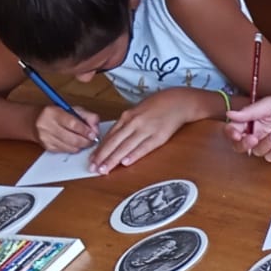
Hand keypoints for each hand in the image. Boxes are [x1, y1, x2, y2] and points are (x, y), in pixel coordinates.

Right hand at [33, 105, 100, 153]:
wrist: (33, 121)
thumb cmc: (56, 114)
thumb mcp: (71, 109)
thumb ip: (87, 116)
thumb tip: (96, 129)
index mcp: (52, 112)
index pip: (72, 124)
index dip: (85, 131)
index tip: (94, 134)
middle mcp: (46, 125)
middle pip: (73, 138)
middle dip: (86, 141)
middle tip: (92, 140)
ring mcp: (46, 138)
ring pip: (71, 147)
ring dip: (81, 146)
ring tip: (84, 140)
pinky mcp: (47, 147)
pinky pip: (66, 151)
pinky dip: (74, 148)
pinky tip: (74, 143)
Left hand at [91, 89, 206, 172]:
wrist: (178, 101)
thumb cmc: (158, 106)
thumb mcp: (138, 111)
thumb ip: (127, 124)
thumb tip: (115, 138)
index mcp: (127, 116)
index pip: (109, 135)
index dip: (99, 149)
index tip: (91, 159)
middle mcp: (134, 122)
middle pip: (114, 142)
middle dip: (102, 156)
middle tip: (93, 168)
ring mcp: (146, 129)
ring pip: (126, 146)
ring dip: (114, 159)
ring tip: (104, 169)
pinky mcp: (159, 136)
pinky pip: (144, 147)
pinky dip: (134, 155)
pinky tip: (126, 162)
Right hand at [224, 95, 270, 161]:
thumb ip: (250, 111)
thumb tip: (230, 114)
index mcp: (252, 120)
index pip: (234, 129)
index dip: (231, 132)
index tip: (236, 133)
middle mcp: (258, 133)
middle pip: (240, 145)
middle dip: (243, 144)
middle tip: (252, 138)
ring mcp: (268, 144)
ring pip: (256, 152)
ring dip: (265, 144)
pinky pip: (270, 157)